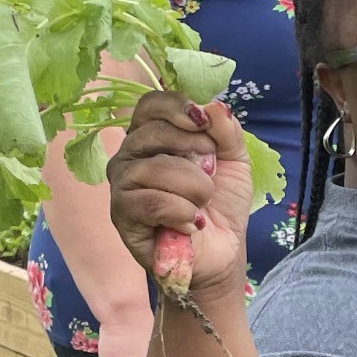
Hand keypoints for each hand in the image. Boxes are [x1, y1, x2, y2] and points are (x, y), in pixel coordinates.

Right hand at [107, 93, 252, 301]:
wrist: (222, 251)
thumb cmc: (221, 203)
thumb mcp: (235, 160)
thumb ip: (226, 130)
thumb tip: (213, 106)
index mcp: (152, 135)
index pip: (150, 105)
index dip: (177, 107)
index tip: (204, 123)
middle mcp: (130, 155)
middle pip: (152, 132)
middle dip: (194, 151)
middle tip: (211, 173)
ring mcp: (122, 185)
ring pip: (154, 168)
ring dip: (193, 187)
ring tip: (203, 204)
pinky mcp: (122, 216)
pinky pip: (151, 202)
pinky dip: (181, 212)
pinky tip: (192, 223)